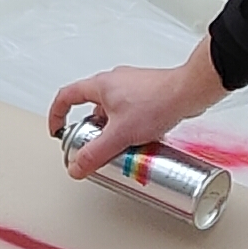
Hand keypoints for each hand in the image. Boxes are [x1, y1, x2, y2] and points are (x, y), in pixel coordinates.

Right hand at [47, 48, 225, 178]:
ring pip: (112, 110)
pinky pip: (129, 111)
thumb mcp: (120, 134)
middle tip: (94, 146)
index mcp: (100, 85)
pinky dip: (128, 126)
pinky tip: (139, 139)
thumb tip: (77, 166)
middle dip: (90, 130)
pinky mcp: (148, 93)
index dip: (57, 115)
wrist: (190, 91)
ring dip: (111, 129)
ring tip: (120, 146)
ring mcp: (132, 86)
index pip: (66, 97)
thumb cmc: (158, 101)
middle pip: (90, 107)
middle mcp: (114, 82)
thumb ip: (95, 153)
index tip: (58, 131)